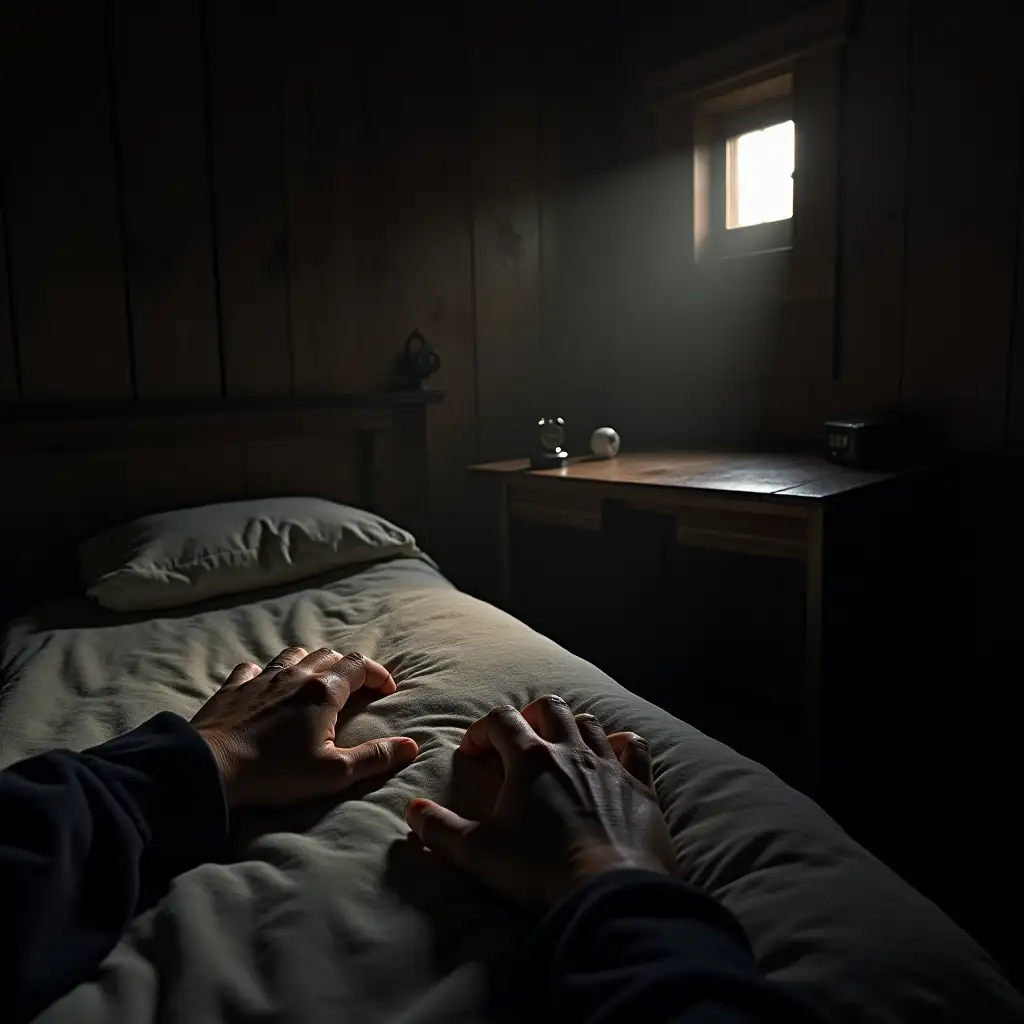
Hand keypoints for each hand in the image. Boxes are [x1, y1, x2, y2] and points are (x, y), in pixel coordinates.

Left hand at [192, 647, 416, 808]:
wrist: (211, 768)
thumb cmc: (276, 773)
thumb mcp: (334, 773)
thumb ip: (375, 757)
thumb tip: (411, 745)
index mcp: (324, 691)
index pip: (361, 666)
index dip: (378, 675)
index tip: (386, 691)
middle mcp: (296, 675)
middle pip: (330, 654)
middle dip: (348, 667)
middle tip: (356, 688)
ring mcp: (262, 678)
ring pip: (294, 654)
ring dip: (310, 662)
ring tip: (315, 681)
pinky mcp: (234, 687)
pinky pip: (253, 668)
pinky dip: (265, 672)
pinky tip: (265, 685)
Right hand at [405, 695, 673, 910]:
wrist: (609, 892)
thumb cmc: (540, 870)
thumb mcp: (478, 854)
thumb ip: (440, 830)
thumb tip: (412, 811)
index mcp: (530, 759)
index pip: (500, 720)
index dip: (481, 731)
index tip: (472, 752)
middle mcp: (570, 751)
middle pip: (549, 707)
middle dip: (529, 716)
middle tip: (518, 740)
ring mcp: (608, 764)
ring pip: (589, 722)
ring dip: (572, 727)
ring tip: (561, 747)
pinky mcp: (639, 785)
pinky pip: (634, 747)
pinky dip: (621, 744)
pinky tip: (613, 755)